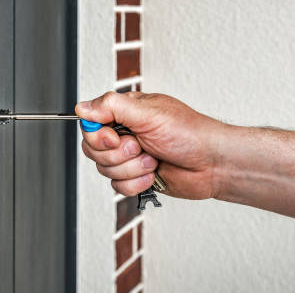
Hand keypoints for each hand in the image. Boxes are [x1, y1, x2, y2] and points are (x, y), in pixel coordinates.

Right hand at [76, 92, 225, 199]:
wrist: (212, 164)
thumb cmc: (189, 133)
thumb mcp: (148, 113)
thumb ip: (111, 106)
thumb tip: (82, 107)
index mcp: (124, 113)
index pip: (90, 124)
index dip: (99, 135)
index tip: (117, 137)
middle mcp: (124, 133)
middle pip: (93, 149)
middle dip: (118, 154)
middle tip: (140, 147)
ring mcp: (129, 157)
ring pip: (105, 170)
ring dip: (132, 168)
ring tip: (152, 159)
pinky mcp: (135, 177)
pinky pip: (118, 186)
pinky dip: (137, 183)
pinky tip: (153, 174)